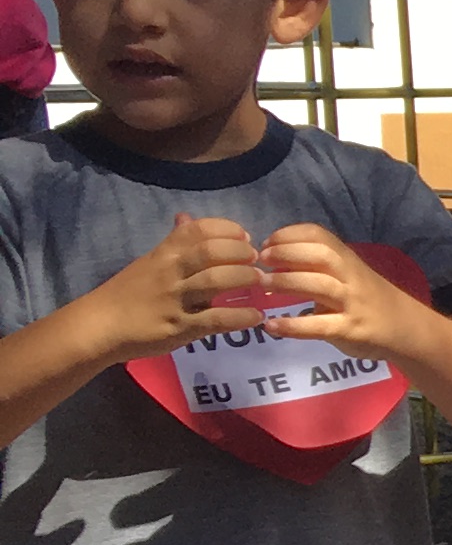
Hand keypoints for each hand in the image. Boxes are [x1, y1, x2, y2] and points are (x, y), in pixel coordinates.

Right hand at [91, 215, 266, 358]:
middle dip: (240, 253)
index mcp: (163, 253)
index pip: (197, 229)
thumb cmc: (127, 293)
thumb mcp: (148, 262)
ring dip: (244, 279)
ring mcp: (174, 299)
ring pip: (215, 281)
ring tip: (261, 282)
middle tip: (256, 260)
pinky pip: (215, 319)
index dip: (227, 229)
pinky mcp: (179, 327)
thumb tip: (186, 217)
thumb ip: (173, 242)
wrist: (98, 326)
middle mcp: (170, 272)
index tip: (245, 237)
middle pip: (210, 252)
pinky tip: (255, 316)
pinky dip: (240, 317)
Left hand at [254, 227, 427, 361]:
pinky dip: (294, 326)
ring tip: (263, 287)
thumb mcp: (348, 276)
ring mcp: (353, 303)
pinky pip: (321, 326)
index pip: (319, 235)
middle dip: (287, 253)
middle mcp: (352, 277)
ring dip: (287, 282)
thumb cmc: (370, 300)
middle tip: (260, 261)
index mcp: (347, 260)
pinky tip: (272, 326)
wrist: (408, 329)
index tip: (266, 243)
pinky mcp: (352, 330)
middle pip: (321, 255)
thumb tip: (274, 264)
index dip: (289, 235)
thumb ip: (317, 269)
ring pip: (320, 286)